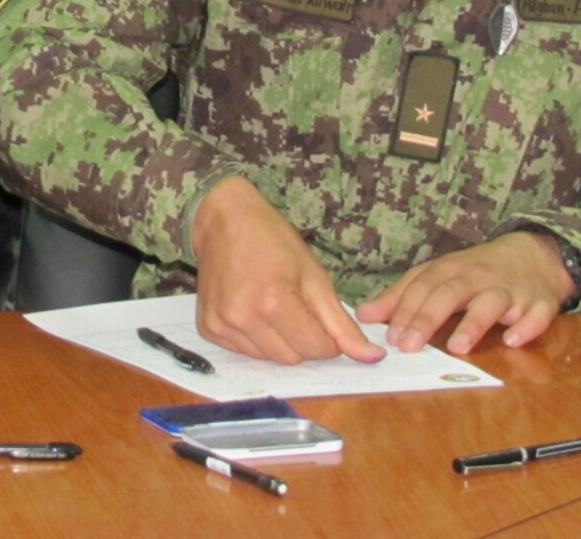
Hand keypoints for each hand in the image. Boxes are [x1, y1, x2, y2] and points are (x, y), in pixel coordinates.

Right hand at [189, 176, 381, 363]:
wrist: (223, 221)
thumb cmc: (272, 240)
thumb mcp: (313, 274)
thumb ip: (340, 322)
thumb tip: (371, 356)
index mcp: (274, 301)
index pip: (316, 348)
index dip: (329, 339)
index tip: (324, 318)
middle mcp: (243, 317)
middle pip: (293, 358)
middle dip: (304, 341)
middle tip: (298, 308)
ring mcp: (222, 324)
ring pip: (269, 358)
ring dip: (280, 342)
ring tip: (274, 306)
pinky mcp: (209, 329)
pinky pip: (244, 352)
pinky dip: (256, 339)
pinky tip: (253, 310)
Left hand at [354, 232, 575, 355]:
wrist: (532, 255)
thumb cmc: (477, 271)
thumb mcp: (438, 276)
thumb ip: (403, 296)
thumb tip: (364, 314)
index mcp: (451, 270)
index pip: (423, 287)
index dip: (405, 311)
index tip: (389, 336)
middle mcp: (478, 277)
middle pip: (450, 293)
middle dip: (428, 318)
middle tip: (408, 345)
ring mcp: (510, 290)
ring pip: (491, 303)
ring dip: (474, 324)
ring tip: (457, 347)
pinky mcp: (539, 303)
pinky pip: (535, 315)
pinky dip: (527, 327)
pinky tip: (514, 340)